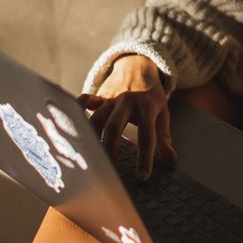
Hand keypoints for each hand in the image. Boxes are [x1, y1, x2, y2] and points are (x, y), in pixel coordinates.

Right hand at [78, 54, 175, 179]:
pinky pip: (86, 102)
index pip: (147, 135)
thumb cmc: (150, 96)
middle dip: (110, 149)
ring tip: (91, 158)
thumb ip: (163, 136)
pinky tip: (71, 124)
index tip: (142, 177)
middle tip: (109, 171)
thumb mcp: (162, 113)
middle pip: (114, 126)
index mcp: (146, 106)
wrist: (138, 66)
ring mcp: (110, 98)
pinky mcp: (99, 97)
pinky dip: (78, 111)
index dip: (144, 158)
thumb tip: (171, 159)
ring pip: (96, 118)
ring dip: (92, 138)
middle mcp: (127, 101)